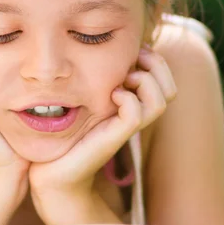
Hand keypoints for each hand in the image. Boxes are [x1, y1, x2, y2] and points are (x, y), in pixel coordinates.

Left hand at [29, 45, 176, 206]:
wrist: (53, 174)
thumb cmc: (64, 137)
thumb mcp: (82, 101)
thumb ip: (94, 82)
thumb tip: (96, 52)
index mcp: (130, 106)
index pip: (164, 81)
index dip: (155, 60)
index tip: (133, 50)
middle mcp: (133, 117)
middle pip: (170, 89)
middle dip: (156, 65)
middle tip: (134, 58)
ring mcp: (125, 129)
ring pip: (161, 100)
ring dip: (145, 81)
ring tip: (123, 78)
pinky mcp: (112, 139)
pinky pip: (135, 114)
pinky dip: (128, 99)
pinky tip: (111, 95)